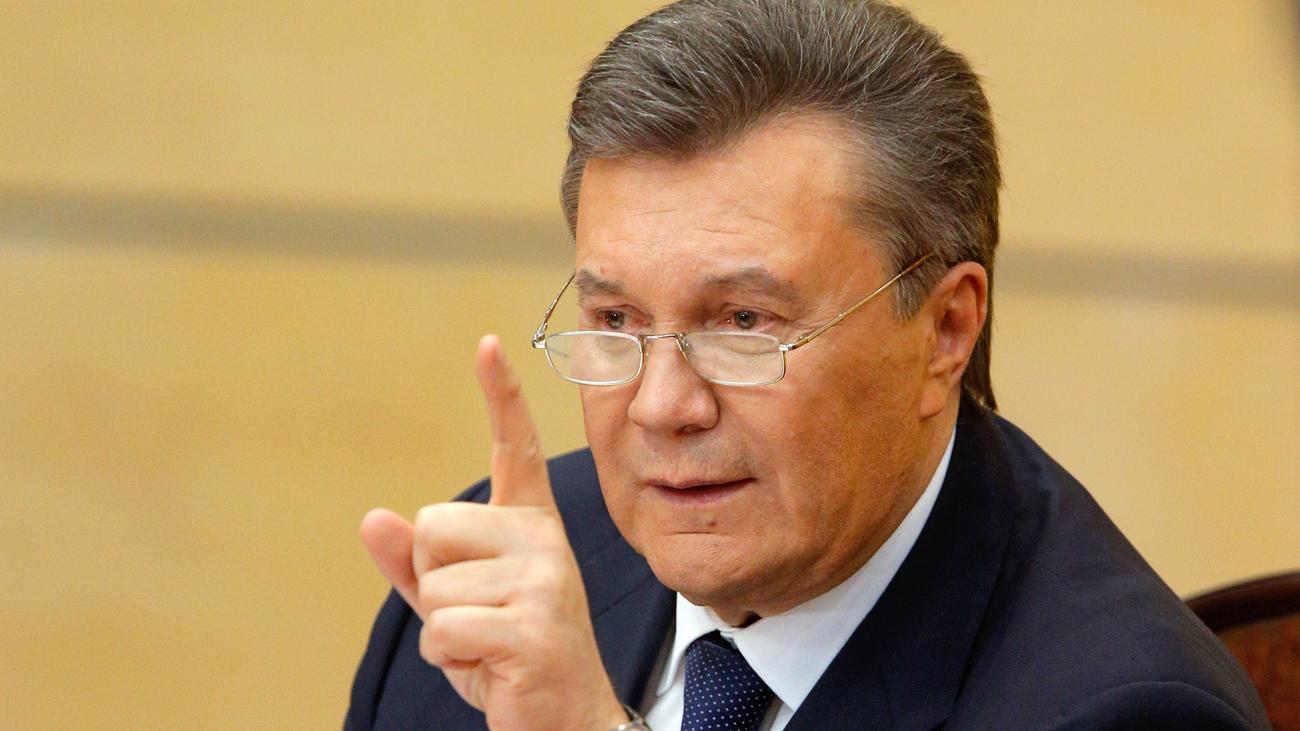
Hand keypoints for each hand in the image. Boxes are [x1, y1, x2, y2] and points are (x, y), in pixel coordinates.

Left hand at [359, 335, 627, 730]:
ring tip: (491, 646)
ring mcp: (544, 581)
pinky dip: (450, 658)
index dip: (500, 395)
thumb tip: (374, 518)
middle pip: (433, 524)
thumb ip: (414, 566)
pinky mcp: (534, 626)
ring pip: (434, 582)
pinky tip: (493, 667)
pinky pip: (442, 628)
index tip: (487, 344)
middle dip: (434, 581)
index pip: (514, 449)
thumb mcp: (455, 608)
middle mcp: (543, 542)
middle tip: (481, 619)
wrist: (566, 722)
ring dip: (444, 629)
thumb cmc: (510, 660)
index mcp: (530, 528)